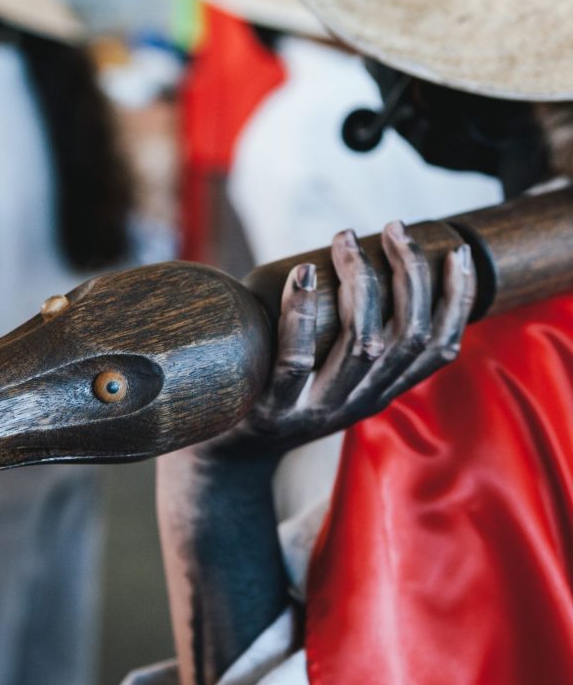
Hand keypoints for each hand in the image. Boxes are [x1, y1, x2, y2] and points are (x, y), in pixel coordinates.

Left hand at [203, 221, 475, 460]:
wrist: (227, 455)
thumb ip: (353, 343)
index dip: (458, 300)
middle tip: (395, 229)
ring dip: (361, 283)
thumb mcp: (330, 379)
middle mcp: (357, 403)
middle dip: (411, 274)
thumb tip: (369, 267)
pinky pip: (295, 362)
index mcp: (379, 392)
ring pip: (361, 344)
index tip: (458, 252)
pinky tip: (303, 275)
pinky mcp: (272, 410)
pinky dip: (302, 314)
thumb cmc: (279, 399)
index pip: (439, 349)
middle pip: (407, 337)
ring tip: (347, 240)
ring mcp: (316, 409)